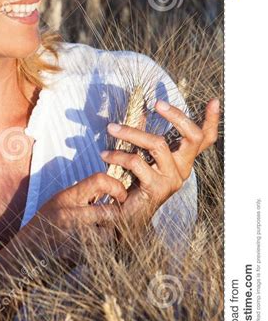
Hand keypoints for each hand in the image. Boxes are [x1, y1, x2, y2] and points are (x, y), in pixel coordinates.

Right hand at [19, 171, 128, 268]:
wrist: (22, 258)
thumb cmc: (42, 229)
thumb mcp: (56, 205)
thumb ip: (79, 197)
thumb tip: (108, 188)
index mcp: (65, 197)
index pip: (99, 180)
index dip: (116, 186)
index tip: (121, 196)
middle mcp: (69, 214)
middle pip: (111, 211)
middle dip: (117, 218)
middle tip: (114, 222)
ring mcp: (73, 236)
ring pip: (110, 234)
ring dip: (110, 238)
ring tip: (100, 239)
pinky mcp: (76, 256)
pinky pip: (101, 252)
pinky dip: (102, 253)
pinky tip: (91, 253)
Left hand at [99, 97, 219, 222]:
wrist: (126, 218)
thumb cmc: (134, 183)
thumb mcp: (142, 156)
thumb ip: (144, 135)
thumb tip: (141, 110)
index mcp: (182, 160)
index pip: (204, 139)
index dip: (211, 120)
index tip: (214, 101)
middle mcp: (182, 169)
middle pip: (193, 137)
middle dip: (177, 116)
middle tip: (158, 103)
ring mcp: (172, 179)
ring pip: (159, 144)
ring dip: (132, 132)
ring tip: (112, 128)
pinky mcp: (156, 188)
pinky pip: (138, 162)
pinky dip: (118, 155)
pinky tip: (106, 154)